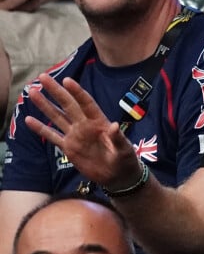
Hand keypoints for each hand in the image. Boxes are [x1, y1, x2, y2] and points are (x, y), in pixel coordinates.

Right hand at [24, 73, 139, 189]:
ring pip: (57, 116)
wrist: (117, 176)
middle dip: (56, 91)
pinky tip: (29, 120)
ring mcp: (75, 135)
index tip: (67, 80)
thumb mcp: (124, 149)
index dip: (77, 92)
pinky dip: (41, 128)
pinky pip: (52, 136)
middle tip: (42, 77)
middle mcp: (84, 125)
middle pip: (68, 104)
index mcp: (99, 122)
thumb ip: (118, 138)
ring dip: (45, 105)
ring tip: (32, 92)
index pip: (86, 103)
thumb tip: (114, 126)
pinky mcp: (68, 147)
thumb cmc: (124, 159)